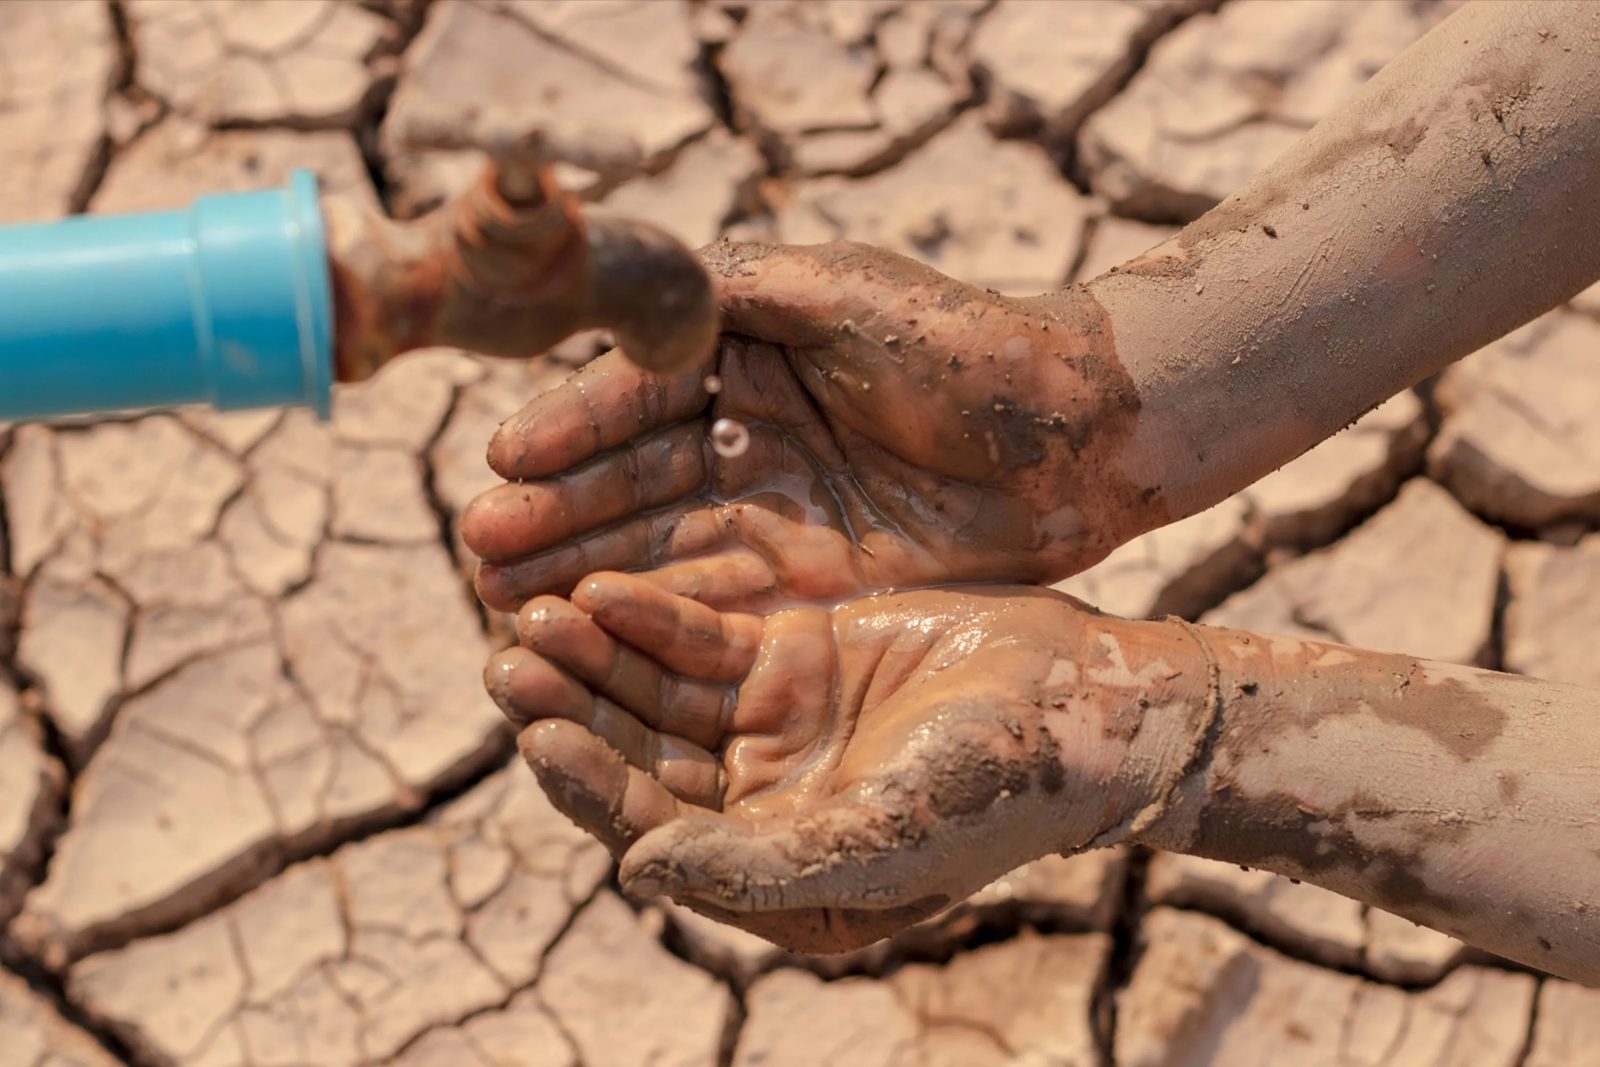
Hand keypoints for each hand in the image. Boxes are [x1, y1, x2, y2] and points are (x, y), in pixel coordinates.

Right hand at [462, 241, 1162, 613]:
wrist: (1083, 435)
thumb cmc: (968, 345)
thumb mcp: (842, 294)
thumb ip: (735, 290)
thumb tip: (631, 294)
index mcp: (743, 352)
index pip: (639, 395)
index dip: (573, 429)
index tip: (503, 461)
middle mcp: (744, 434)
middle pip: (633, 480)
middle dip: (558, 514)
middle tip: (479, 549)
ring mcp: (772, 513)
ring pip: (660, 547)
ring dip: (584, 574)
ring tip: (503, 600)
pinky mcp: (807, 580)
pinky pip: (718, 603)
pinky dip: (653, 620)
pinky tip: (591, 636)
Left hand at [485, 574, 1207, 952]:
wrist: (1082, 705)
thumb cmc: (998, 790)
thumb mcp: (884, 837)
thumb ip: (761, 864)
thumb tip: (635, 872)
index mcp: (767, 874)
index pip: (652, 831)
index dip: (590, 784)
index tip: (536, 735)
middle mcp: (753, 804)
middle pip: (635, 754)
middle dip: (573, 710)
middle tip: (510, 660)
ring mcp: (768, 725)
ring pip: (654, 692)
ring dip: (596, 656)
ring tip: (537, 612)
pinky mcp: (789, 656)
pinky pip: (701, 637)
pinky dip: (651, 614)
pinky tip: (604, 588)